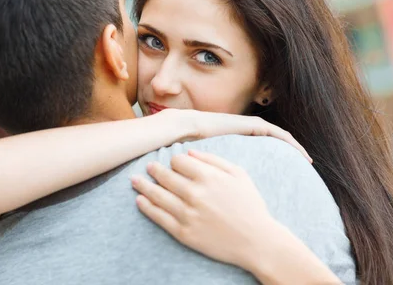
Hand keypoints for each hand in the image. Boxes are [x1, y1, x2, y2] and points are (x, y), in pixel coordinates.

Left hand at [131, 150, 278, 272]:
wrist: (257, 242)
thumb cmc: (250, 205)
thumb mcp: (239, 174)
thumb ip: (213, 160)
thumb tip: (189, 151)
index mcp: (208, 177)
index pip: (179, 161)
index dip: (174, 160)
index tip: (173, 162)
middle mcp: (195, 193)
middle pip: (165, 176)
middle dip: (154, 170)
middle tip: (148, 167)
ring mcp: (187, 214)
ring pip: (157, 195)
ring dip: (143, 186)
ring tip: (134, 180)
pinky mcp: (183, 233)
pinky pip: (159, 217)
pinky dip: (146, 207)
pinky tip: (139, 200)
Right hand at [171, 109, 310, 162]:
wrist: (185, 130)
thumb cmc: (191, 151)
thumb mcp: (207, 167)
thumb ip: (214, 175)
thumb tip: (216, 194)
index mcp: (236, 140)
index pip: (261, 149)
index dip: (275, 159)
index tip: (285, 175)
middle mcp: (245, 131)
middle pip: (273, 143)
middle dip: (290, 153)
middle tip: (305, 166)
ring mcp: (249, 125)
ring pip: (279, 137)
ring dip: (294, 147)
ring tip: (307, 160)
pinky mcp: (251, 123)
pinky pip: (276, 132)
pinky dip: (289, 141)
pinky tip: (300, 153)